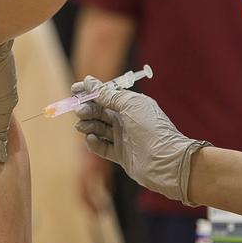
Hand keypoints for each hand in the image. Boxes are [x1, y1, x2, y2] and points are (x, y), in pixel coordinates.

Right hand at [73, 76, 209, 204]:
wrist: (166, 161)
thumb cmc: (152, 128)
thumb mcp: (130, 105)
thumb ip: (108, 94)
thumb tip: (89, 81)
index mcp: (130, 105)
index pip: (106, 95)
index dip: (90, 92)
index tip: (75, 89)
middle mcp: (126, 120)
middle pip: (99, 112)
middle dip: (87, 109)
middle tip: (79, 110)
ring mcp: (123, 138)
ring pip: (98, 128)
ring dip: (88, 125)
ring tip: (82, 126)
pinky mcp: (121, 155)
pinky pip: (102, 147)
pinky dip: (94, 142)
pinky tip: (91, 138)